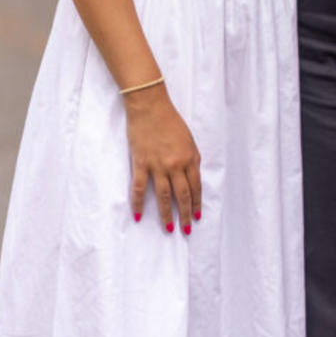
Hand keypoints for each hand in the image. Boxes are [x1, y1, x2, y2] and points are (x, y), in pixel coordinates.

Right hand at [124, 84, 201, 233]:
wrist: (150, 106)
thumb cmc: (171, 121)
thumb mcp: (189, 139)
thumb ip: (192, 159)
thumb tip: (192, 177)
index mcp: (190, 158)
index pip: (195, 187)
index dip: (197, 203)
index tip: (197, 216)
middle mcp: (175, 165)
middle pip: (182, 195)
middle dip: (186, 214)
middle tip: (186, 230)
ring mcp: (157, 166)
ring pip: (163, 196)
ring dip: (167, 214)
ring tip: (169, 228)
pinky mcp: (141, 164)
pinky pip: (139, 188)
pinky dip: (138, 203)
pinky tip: (138, 215)